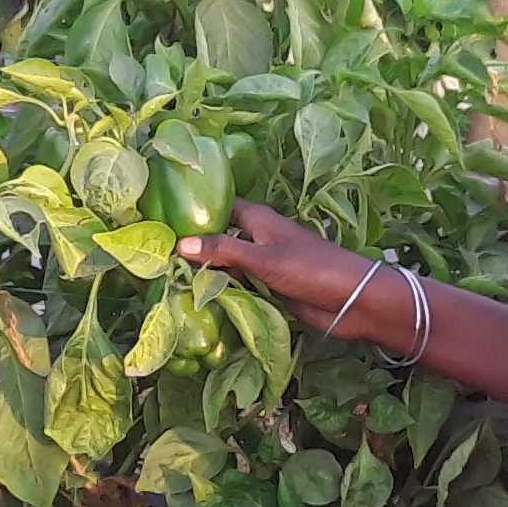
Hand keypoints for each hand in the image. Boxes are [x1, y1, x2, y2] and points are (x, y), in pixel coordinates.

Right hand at [180, 202, 404, 348]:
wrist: (352, 301)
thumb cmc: (312, 269)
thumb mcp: (263, 258)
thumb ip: (223, 250)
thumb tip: (179, 243)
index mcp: (256, 218)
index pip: (217, 205)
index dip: (192, 209)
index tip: (159, 219)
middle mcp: (256, 237)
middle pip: (217, 237)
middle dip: (193, 247)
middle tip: (155, 259)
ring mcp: (262, 263)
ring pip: (225, 264)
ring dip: (206, 273)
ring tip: (168, 282)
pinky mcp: (268, 288)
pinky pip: (237, 286)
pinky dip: (222, 291)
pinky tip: (198, 300)